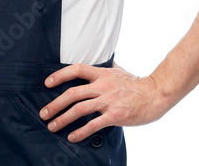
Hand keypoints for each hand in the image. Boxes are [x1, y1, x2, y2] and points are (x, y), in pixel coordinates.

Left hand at [38, 62, 171, 142]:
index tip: (47, 83)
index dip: (60, 75)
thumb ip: (108, 68)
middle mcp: (102, 86)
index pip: (76, 69)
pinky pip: (93, 124)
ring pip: (79, 109)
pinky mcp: (114, 116)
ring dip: (63, 119)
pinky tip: (72, 137)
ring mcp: (108, 101)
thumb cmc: (137, 84)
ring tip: (52, 126)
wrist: (155, 95)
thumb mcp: (119, 71)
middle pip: (72, 93)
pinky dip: (80, 132)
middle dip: (55, 104)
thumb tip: (104, 61)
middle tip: (43, 112)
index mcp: (102, 74)